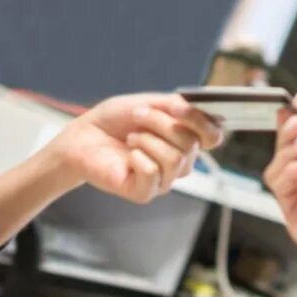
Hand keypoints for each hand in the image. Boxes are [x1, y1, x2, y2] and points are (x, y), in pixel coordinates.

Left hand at [45, 93, 225, 202]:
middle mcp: (179, 162)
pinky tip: (127, 155)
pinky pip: (153, 173)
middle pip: (191, 143)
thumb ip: (174, 106)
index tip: (177, 106)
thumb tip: (194, 108)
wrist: (82, 137)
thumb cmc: (115, 120)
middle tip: (138, 115)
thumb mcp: (147, 103)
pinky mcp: (144, 193)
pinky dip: (138, 157)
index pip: (213, 136)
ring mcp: (163, 180)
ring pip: (175, 158)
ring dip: (148, 139)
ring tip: (131, 137)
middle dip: (162, 122)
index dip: (201, 120)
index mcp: (185, 140)